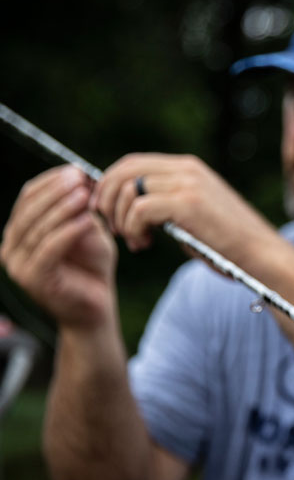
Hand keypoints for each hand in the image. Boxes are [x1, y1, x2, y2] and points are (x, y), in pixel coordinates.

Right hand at [1, 166, 116, 329]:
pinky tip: (86, 220)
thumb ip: (81, 210)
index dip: (51, 181)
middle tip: (80, 178)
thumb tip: (81, 179)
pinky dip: (68, 231)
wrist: (96, 309)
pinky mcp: (34, 278)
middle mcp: (11, 246)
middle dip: (56, 191)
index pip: (27, 197)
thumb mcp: (88, 232)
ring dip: (63, 208)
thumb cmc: (92, 269)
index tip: (77, 170)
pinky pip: (49, 248)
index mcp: (19, 231)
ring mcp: (18, 264)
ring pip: (39, 227)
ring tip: (85, 195)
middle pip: (29, 209)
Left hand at [91, 153, 272, 260]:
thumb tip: (131, 207)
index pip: (133, 163)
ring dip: (120, 218)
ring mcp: (188, 184)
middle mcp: (187, 169)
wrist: (261, 255)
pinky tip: (143, 244)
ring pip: (128, 189)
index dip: (110, 184)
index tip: (107, 212)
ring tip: (134, 242)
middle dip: (107, 199)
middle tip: (111, 227)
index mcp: (188, 168)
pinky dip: (132, 228)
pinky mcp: (188, 203)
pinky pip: (139, 208)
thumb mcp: (194, 215)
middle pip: (124, 170)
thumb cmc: (229, 244)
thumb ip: (167, 204)